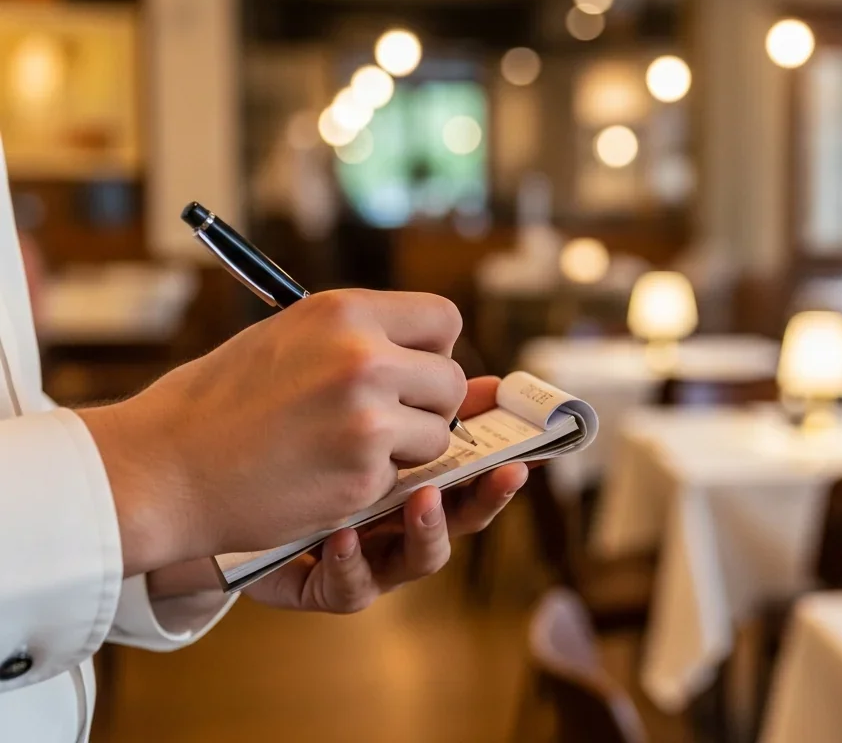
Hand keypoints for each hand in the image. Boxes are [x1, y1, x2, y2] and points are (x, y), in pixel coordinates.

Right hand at [78, 289, 467, 575]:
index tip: (411, 370)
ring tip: (342, 446)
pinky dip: (372, 482)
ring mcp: (367, 416)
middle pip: (451, 380)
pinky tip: (322, 474)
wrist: (164, 467)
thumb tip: (440, 354)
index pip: (443, 318)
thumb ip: (363, 339)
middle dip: (428, 405)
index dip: (434, 349)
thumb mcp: (291, 338)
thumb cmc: (222, 402)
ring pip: (437, 434)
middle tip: (382, 419)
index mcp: (345, 312)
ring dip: (405, 448)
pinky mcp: (363, 472)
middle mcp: (364, 357)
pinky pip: (403, 476)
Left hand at [242, 378, 527, 611]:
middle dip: (486, 495)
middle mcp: (398, 517)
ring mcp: (367, 554)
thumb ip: (414, 394)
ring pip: (421, 558)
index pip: (474, 472)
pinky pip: (349, 586)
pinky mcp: (319, 584)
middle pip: (465, 516)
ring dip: (430, 530)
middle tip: (504, 470)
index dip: (498, 463)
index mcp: (412, 472)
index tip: (520, 444)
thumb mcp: (349, 403)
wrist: (194, 480)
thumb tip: (491, 382)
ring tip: (422, 500)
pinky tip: (343, 535)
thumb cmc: (276, 438)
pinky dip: (353, 564)